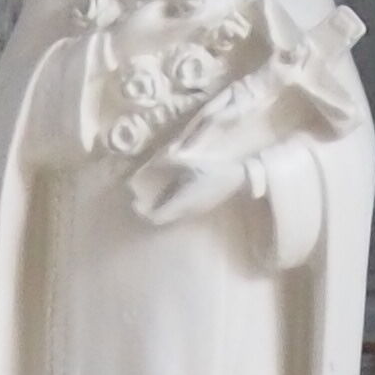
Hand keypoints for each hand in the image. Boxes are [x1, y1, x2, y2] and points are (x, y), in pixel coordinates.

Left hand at [127, 139, 252, 228]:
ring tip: (148, 200)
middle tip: (138, 202)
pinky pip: (179, 211)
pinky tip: (166, 195)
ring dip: (159, 209)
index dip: (145, 212)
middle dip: (149, 211)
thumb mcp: (193, 160)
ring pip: (172, 216)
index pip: (159, 216)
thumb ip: (174, 157)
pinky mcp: (200, 207)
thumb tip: (160, 156)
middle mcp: (189, 209)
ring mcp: (196, 210)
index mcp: (184, 200)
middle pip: (164, 218)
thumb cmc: (216, 168)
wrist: (239, 177)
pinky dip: (168, 207)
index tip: (134, 203)